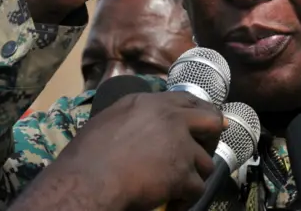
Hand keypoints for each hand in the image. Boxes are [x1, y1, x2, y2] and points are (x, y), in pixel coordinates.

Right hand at [9, 92, 224, 210]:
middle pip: (211, 121)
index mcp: (151, 103)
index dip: (198, 114)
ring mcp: (180, 145)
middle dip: (211, 138)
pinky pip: (198, 189)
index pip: (187, 100)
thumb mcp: (111, 117)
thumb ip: (136, 114)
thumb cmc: (89, 152)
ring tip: (178, 187)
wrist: (89, 180)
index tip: (201, 126)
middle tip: (200, 154)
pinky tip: (172, 204)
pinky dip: (186, 200)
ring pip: (206, 162)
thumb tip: (145, 122)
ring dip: (194, 176)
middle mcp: (171, 118)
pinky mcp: (183, 173)